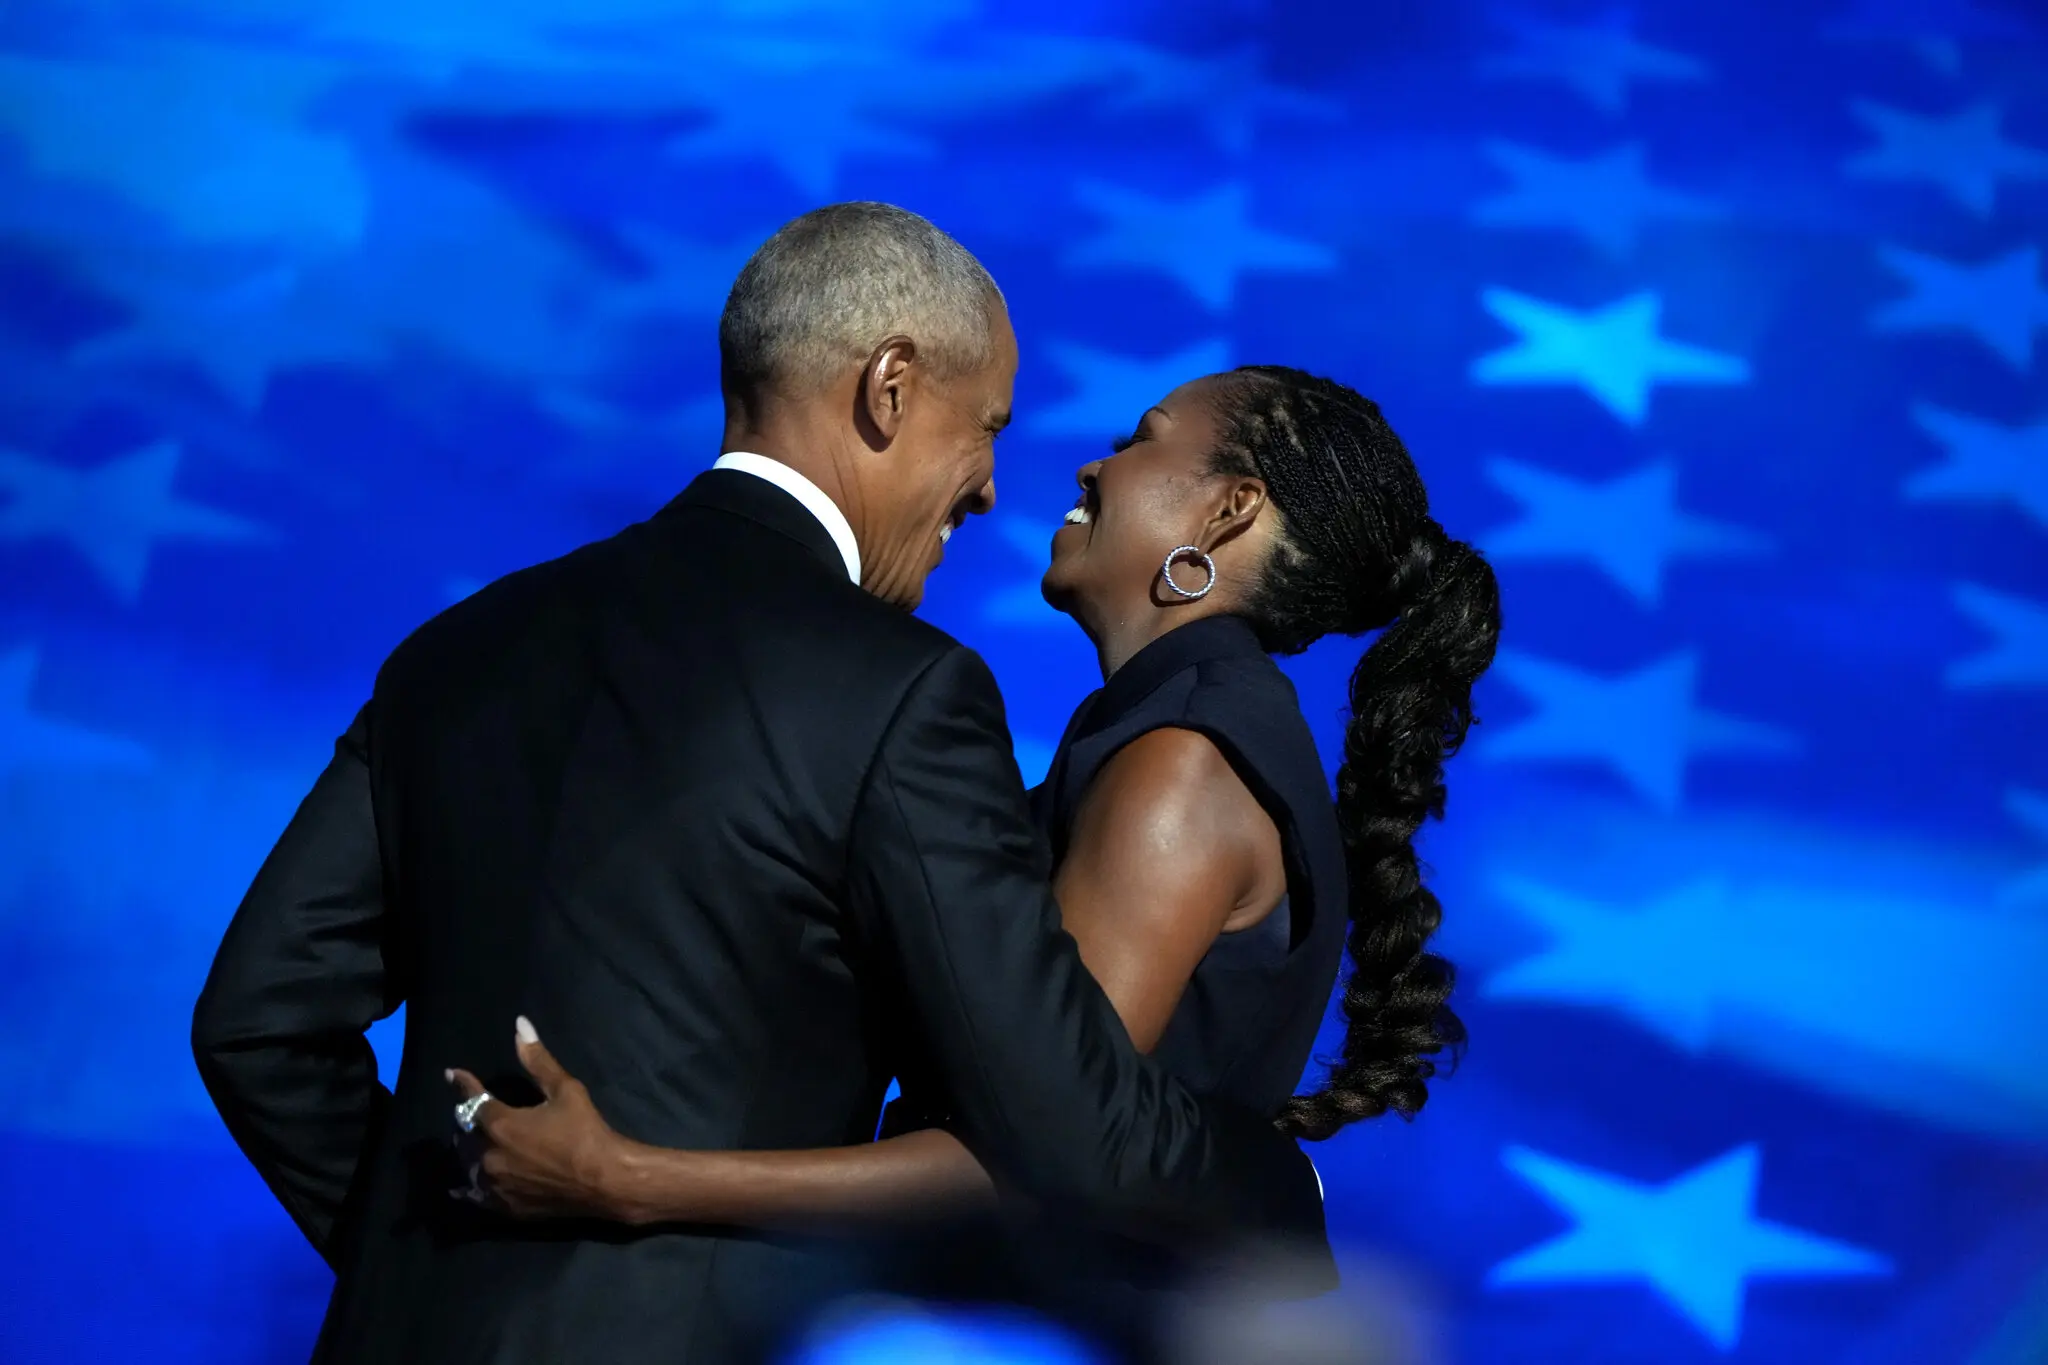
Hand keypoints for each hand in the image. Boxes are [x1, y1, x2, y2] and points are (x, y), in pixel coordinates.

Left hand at [447, 1018, 631, 1221]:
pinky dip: (467, 1187)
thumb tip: (520, 1025)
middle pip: (465, 1134)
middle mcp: (489, 1156)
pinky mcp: (503, 1206)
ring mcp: (494, 1185)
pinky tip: (462, 1187)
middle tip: (474, 1112)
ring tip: (473, 1143)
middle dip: (468, 1119)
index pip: (473, 1099)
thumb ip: (538, 1060)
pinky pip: (474, 1195)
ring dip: (469, 1150)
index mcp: (500, 1124)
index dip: (463, 1083)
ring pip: (467, 1164)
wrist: (605, 1180)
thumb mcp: (565, 1090)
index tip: (453, 1074)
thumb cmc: (586, 1131)